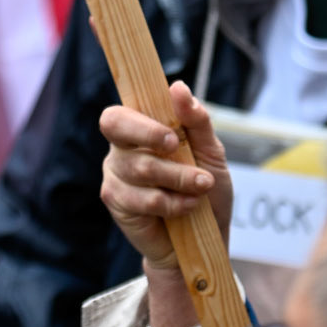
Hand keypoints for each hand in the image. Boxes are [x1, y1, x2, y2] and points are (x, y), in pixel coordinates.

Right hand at [98, 82, 231, 272]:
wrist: (207, 239)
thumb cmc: (206, 189)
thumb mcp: (211, 152)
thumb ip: (196, 120)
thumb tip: (177, 87)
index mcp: (140, 126)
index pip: (124, 106)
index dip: (141, 114)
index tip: (173, 133)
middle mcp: (121, 146)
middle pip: (115, 124)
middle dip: (149, 135)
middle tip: (177, 147)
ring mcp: (115, 174)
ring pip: (142, 167)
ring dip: (178, 178)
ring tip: (200, 186)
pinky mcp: (116, 202)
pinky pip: (144, 198)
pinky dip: (173, 203)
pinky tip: (187, 207)